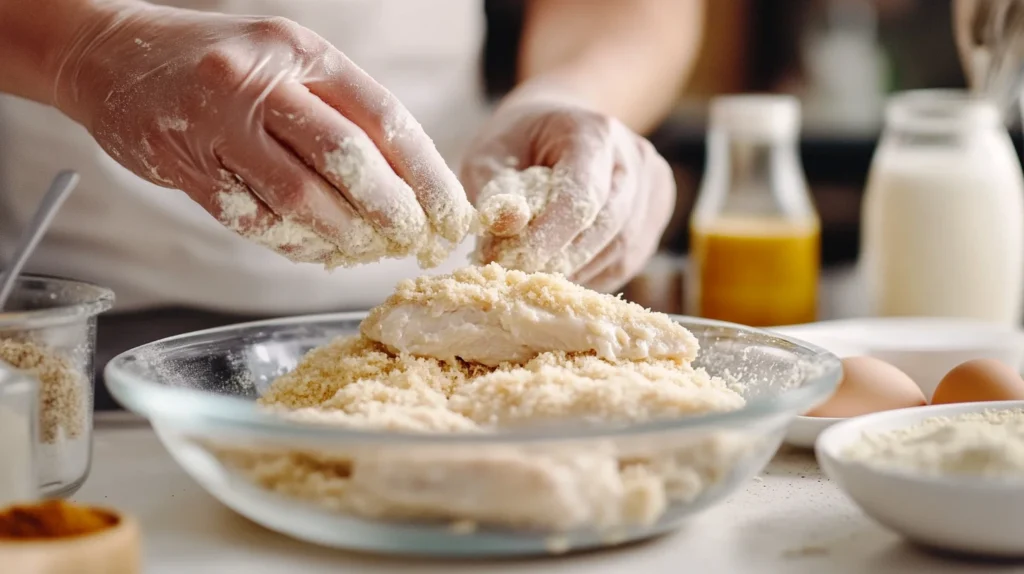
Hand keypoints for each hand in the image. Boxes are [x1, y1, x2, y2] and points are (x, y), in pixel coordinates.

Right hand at [53, 3, 473, 267]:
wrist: (111, 54)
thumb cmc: (220, 63)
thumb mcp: (289, 61)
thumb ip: (342, 111)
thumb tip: (411, 184)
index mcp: (301, 52)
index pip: (383, 117)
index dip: (426, 173)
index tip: (451, 214)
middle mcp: (260, 82)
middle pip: (346, 158)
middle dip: (390, 210)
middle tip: (412, 240)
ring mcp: (217, 124)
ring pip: (298, 197)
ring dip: (343, 235)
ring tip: (367, 251)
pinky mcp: (184, 166)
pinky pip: (252, 219)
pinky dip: (293, 243)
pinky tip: (318, 252)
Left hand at [462, 94, 675, 291]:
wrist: (558, 125)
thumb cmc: (520, 142)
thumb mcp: (490, 155)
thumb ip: (495, 192)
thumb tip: (506, 227)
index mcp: (593, 133)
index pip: (581, 195)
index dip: (550, 236)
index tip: (513, 261)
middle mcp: (633, 157)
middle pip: (608, 227)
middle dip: (561, 260)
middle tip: (518, 275)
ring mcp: (652, 186)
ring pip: (622, 250)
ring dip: (577, 272)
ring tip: (536, 274)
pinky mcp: (656, 213)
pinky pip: (628, 260)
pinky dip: (593, 274)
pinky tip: (563, 270)